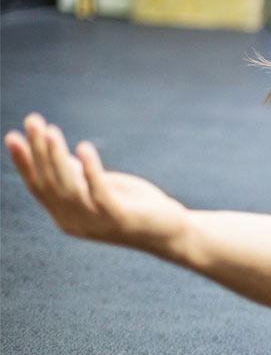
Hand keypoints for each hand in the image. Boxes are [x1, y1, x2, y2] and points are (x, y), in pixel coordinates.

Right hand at [4, 113, 188, 250]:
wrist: (172, 233)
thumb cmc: (137, 208)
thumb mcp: (103, 188)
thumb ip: (79, 177)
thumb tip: (55, 153)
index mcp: (66, 216)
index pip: (38, 187)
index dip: (24, 162)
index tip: (13, 136)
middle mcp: (75, 222)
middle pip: (49, 184)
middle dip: (38, 151)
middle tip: (32, 122)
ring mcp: (97, 222)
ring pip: (68, 189)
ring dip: (57, 158)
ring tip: (51, 131)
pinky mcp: (120, 218)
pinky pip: (99, 193)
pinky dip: (90, 170)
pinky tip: (84, 147)